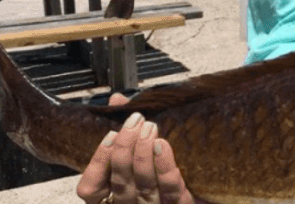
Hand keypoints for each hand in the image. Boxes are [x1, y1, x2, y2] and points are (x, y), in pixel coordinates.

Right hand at [76, 93, 199, 203]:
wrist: (203, 191)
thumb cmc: (161, 169)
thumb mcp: (139, 147)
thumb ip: (126, 129)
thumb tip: (117, 101)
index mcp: (112, 196)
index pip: (91, 188)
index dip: (98, 162)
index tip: (111, 133)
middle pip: (120, 182)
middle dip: (125, 148)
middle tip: (135, 121)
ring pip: (144, 185)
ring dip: (144, 154)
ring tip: (150, 128)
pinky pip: (171, 190)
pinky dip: (165, 167)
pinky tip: (163, 146)